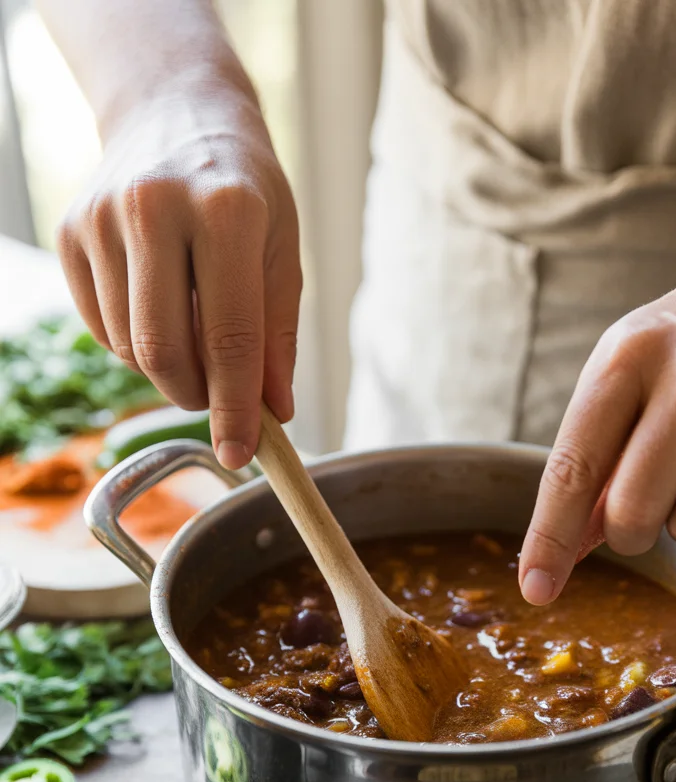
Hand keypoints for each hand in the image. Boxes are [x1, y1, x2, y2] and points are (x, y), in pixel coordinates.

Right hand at [57, 80, 299, 468]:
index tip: (240, 454)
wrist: (175, 111)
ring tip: (195, 331)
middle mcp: (156, 208)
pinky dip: (135, 344)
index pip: (231, 337)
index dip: (235, 409)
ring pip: (130, 348)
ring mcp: (102, 219)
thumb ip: (278, 336)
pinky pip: (101, 330)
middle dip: (197, 396)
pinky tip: (158, 306)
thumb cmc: (243, 187)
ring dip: (169, 369)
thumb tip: (274, 414)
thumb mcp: (283, 251)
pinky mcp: (69, 233)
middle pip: (165, 352)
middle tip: (219, 396)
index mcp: (226, 210)